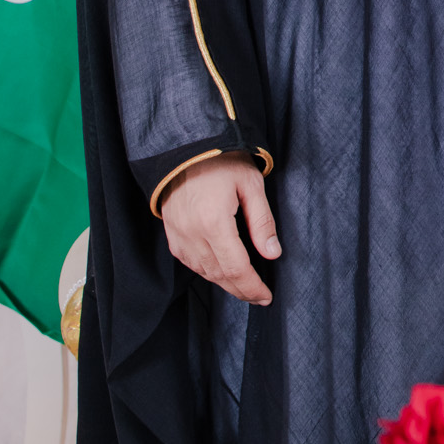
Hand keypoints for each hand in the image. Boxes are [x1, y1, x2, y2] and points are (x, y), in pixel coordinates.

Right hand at [159, 152, 280, 304]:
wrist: (185, 147)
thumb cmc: (221, 160)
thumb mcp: (251, 184)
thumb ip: (262, 222)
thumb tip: (272, 253)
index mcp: (214, 223)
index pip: (236, 269)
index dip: (252, 287)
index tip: (266, 296)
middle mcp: (192, 234)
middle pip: (220, 276)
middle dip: (241, 290)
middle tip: (259, 296)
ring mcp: (178, 235)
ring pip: (204, 272)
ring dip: (225, 283)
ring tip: (244, 286)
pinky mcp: (171, 233)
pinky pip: (190, 262)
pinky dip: (208, 271)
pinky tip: (221, 270)